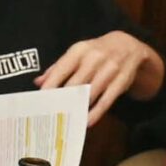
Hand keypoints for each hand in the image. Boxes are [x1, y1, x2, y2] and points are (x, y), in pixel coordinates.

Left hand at [37, 32, 163, 123]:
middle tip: (53, 113)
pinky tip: (87, 121)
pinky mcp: (122, 80)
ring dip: (79, 108)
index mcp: (80, 50)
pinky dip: (96, 112)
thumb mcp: (77, 54)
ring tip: (67, 119)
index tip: (41, 99)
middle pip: (75, 83)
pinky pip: (107, 100)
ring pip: (91, 93)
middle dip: (63, 99)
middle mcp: (95, 58)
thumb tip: (38, 82)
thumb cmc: (95, 52)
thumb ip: (57, 68)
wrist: (127, 44)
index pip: (62, 69)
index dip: (51, 84)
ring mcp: (110, 69)